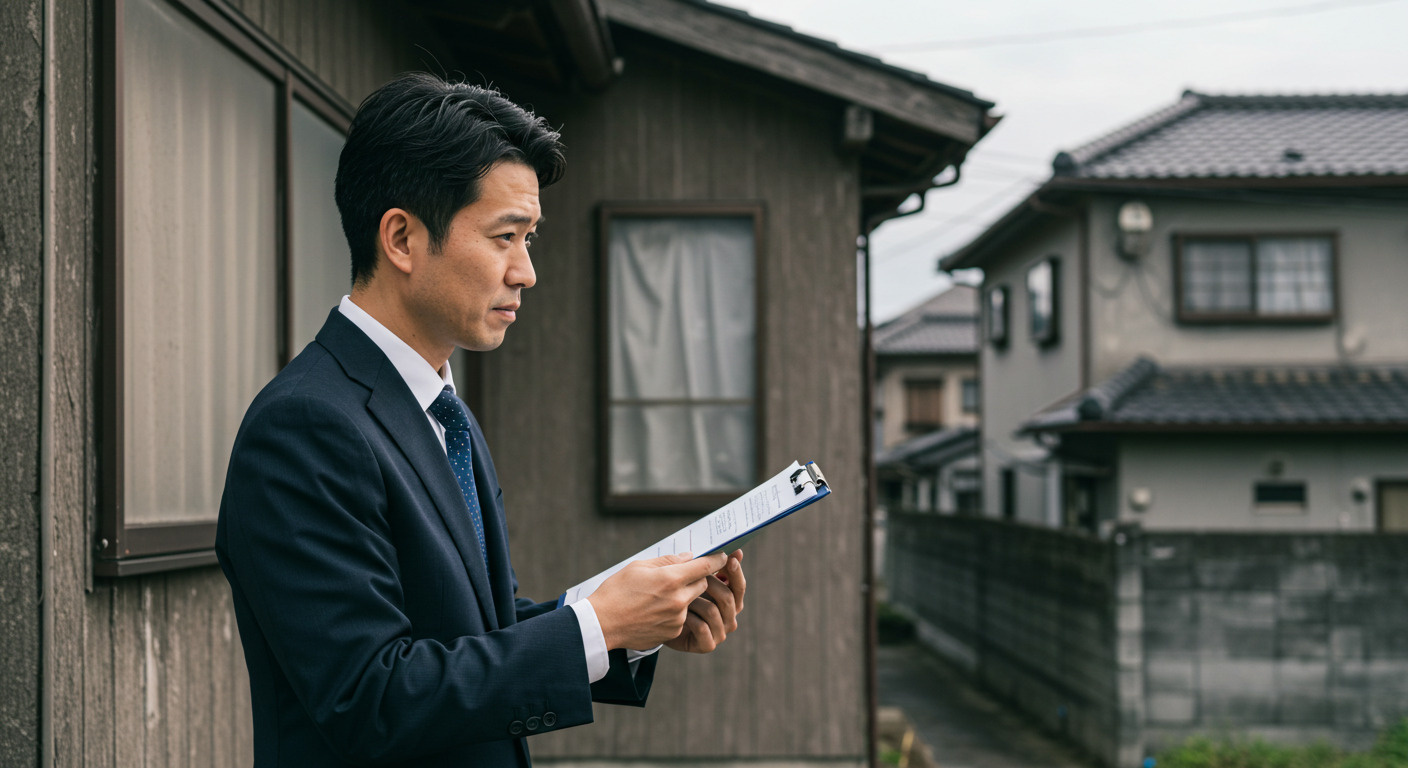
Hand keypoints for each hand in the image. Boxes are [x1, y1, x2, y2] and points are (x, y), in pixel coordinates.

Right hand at [588, 551, 728, 650]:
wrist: (602, 624)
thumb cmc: (616, 591)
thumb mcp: (638, 567)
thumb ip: (667, 561)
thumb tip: (689, 557)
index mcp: (670, 579)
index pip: (704, 566)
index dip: (716, 559)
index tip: (723, 556)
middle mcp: (678, 599)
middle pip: (703, 584)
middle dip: (697, 578)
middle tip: (683, 575)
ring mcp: (677, 618)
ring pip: (692, 602)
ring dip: (684, 596)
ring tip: (659, 595)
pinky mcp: (673, 632)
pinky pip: (682, 618)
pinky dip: (675, 612)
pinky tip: (655, 610)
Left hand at [665, 549, 745, 653]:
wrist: (658, 625)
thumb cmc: (677, 599)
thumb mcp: (692, 580)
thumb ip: (710, 567)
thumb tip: (733, 551)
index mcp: (730, 601)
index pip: (738, 586)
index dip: (735, 572)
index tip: (729, 558)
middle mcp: (729, 617)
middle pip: (728, 597)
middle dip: (711, 584)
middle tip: (696, 575)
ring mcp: (720, 633)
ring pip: (713, 610)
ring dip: (695, 600)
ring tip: (680, 595)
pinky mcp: (708, 644)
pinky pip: (702, 627)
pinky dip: (689, 617)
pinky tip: (679, 613)